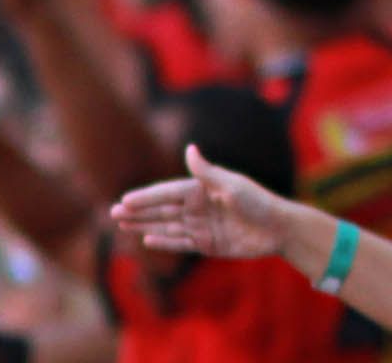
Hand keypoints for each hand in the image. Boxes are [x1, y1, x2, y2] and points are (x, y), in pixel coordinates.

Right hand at [113, 145, 295, 261]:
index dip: (145, 197)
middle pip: (162, 209)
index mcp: (203, 189)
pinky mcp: (208, 244)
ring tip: (122, 225)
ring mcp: (202, 226)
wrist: (279, 228)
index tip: (124, 199)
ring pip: (167, 226)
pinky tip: (147, 240)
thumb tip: (189, 148)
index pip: (167, 192)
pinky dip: (164, 242)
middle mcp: (199, 206)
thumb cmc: (258, 202)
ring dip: (145, 225)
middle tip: (112, 212)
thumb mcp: (232, 185)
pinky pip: (181, 242)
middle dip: (138, 211)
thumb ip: (207, 172)